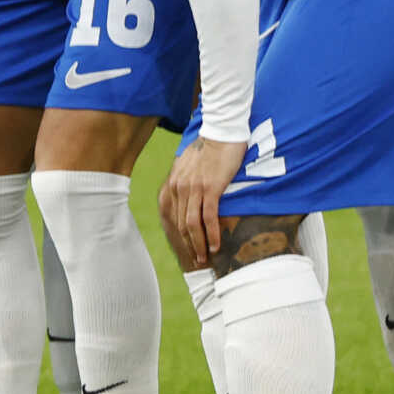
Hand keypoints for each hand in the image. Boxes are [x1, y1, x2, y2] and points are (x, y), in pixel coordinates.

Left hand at [159, 135, 248, 269]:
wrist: (222, 132)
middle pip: (180, 224)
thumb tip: (185, 195)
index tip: (186, 249)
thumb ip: (183, 180)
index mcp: (172, 183)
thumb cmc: (208, 147)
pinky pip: (208, 217)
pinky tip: (217, 246)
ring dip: (199, 244)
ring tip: (205, 258)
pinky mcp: (210, 188)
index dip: (177, 236)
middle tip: (196, 260)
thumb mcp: (187, 164)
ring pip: (192, 225)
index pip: (171, 217)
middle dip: (188, 245)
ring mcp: (194, 188)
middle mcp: (179, 188)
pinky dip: (212, 234)